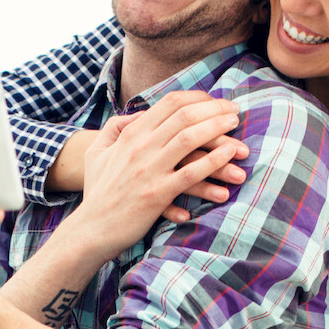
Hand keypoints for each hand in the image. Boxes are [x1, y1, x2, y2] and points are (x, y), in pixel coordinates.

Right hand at [61, 91, 246, 260]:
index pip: (170, 103)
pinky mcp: (156, 195)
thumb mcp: (95, 153)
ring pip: (189, 140)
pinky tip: (229, 159)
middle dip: (215, 110)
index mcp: (130, 134)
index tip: (217, 102)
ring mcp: (148, 170)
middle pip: (184, 117)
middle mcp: (140, 147)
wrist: (90, 230)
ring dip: (218, 132)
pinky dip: (212, 163)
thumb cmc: (97, 192)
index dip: (198, 98)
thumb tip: (135, 116)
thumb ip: (114, 129)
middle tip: (236, 111)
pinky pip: (189, 175)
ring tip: (238, 130)